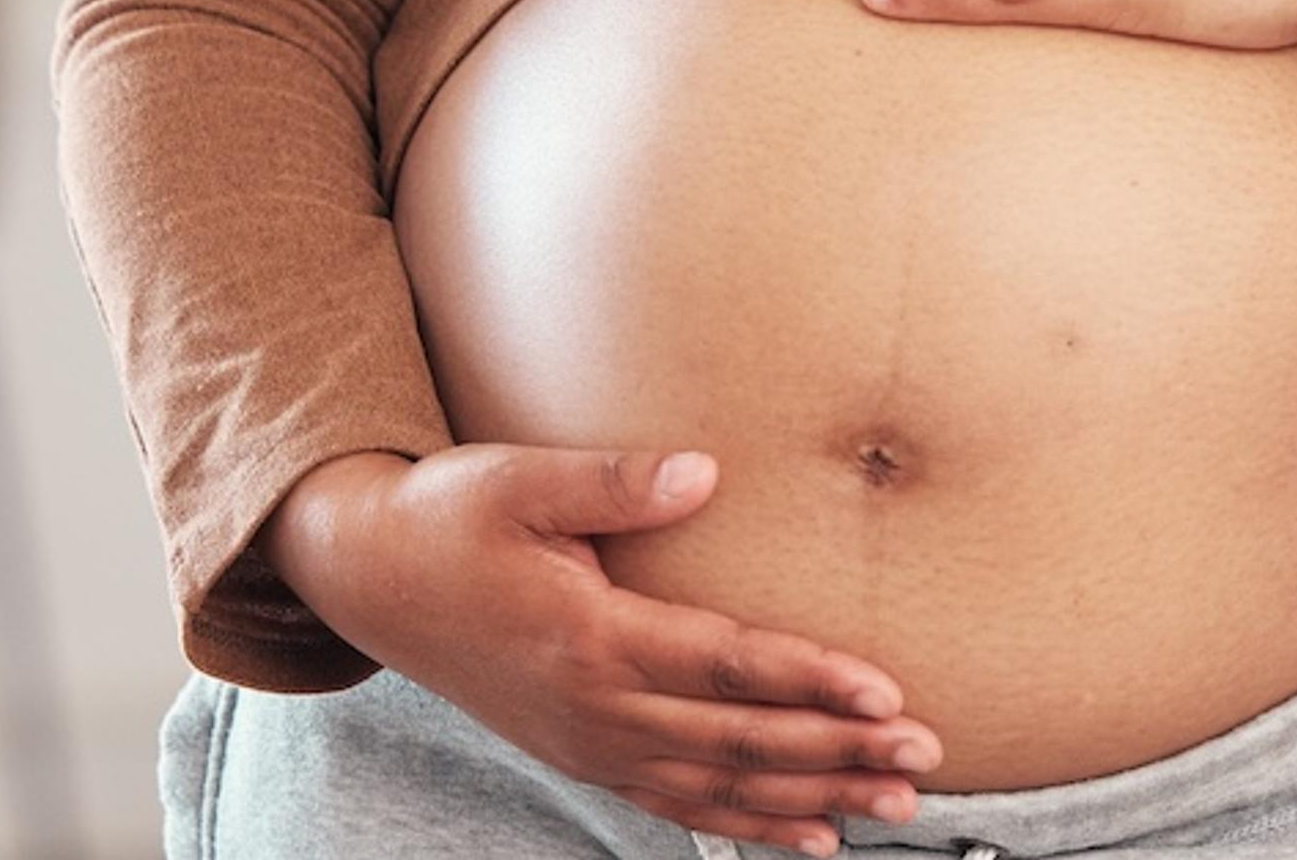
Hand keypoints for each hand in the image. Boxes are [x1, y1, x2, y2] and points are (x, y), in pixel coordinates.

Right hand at [261, 444, 940, 857]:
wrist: (372, 578)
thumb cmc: (451, 517)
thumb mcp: (520, 479)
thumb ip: (615, 482)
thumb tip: (706, 473)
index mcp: (591, 638)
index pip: (725, 667)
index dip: (810, 681)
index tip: (885, 691)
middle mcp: (597, 708)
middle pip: (740, 741)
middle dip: (840, 751)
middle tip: (924, 756)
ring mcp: (591, 743)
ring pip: (723, 785)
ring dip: (816, 796)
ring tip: (896, 803)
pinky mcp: (586, 754)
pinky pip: (682, 805)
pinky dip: (752, 824)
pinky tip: (814, 835)